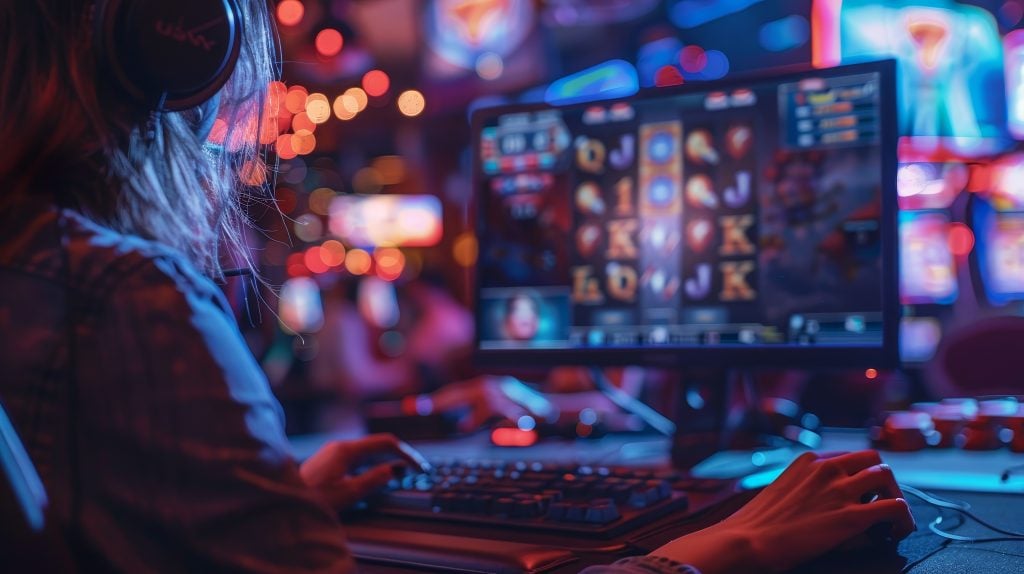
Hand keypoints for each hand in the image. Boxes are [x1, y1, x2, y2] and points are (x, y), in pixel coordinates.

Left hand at [299, 433, 429, 509]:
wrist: (285, 503)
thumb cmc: (314, 499)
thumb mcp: (350, 492)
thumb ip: (375, 479)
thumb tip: (396, 469)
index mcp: (347, 449)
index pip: (386, 442)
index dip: (406, 453)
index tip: (419, 467)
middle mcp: (340, 446)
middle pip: (378, 445)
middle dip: (399, 455)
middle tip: (416, 469)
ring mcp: (333, 452)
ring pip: (368, 452)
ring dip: (386, 460)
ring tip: (402, 473)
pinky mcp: (329, 461)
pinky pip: (358, 458)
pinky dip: (373, 464)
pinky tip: (378, 474)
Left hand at [425, 376, 552, 432]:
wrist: (557, 406)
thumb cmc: (527, 411)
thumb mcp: (500, 412)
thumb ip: (480, 415)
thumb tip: (462, 424)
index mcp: (486, 388)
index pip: (454, 393)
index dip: (433, 400)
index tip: (409, 406)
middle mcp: (494, 386)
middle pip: (461, 393)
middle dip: (438, 401)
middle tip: (417, 408)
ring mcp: (510, 394)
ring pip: (486, 402)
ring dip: (476, 416)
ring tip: (465, 426)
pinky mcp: (526, 405)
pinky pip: (513, 414)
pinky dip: (510, 420)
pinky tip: (512, 425)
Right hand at [652, 450, 914, 573]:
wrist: (747, 540)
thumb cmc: (757, 525)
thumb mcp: (781, 491)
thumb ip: (805, 487)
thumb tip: (826, 503)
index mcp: (808, 460)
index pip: (849, 455)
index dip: (861, 475)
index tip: (863, 493)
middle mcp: (826, 468)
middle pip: (873, 457)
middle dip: (882, 479)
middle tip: (880, 502)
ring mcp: (840, 490)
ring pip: (887, 475)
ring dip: (894, 495)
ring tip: (892, 519)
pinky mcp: (851, 517)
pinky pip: (896, 507)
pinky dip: (904, 519)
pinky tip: (898, 532)